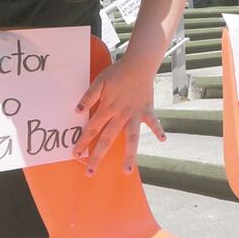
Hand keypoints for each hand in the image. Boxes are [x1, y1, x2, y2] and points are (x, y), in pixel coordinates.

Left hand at [73, 57, 165, 175]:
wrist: (138, 64)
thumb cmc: (117, 72)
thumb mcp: (99, 82)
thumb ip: (89, 97)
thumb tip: (76, 111)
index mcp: (107, 108)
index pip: (92, 129)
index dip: (83, 142)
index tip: (76, 154)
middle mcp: (120, 115)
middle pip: (107, 139)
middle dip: (98, 156)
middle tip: (90, 173)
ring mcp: (135, 115)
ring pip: (131, 138)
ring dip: (129, 155)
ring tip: (126, 171)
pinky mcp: (147, 110)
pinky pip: (153, 123)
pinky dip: (158, 130)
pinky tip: (163, 140)